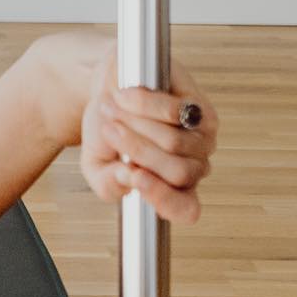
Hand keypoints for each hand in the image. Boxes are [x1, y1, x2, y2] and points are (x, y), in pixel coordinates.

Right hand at [80, 50, 216, 223]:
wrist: (108, 86)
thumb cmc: (107, 127)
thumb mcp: (95, 164)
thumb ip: (107, 184)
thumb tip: (129, 180)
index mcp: (170, 189)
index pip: (184, 210)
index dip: (163, 199)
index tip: (135, 177)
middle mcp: (192, 168)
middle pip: (177, 172)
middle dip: (135, 149)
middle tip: (109, 130)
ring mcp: (201, 139)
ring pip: (174, 142)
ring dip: (133, 122)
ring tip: (111, 108)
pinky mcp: (200, 109)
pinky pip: (175, 112)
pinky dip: (143, 104)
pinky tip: (126, 96)